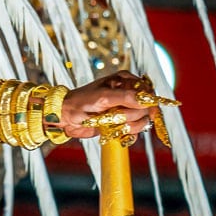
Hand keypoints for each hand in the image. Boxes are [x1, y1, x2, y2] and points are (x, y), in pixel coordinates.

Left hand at [60, 71, 174, 141]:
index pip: (148, 92)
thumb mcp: (103, 97)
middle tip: (113, 116)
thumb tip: (146, 100)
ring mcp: (126, 109)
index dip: (147, 104)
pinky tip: (113, 131)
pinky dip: (126, 134)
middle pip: (146, 110)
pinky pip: (135, 132)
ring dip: (126, 126)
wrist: (67, 116)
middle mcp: (128, 94)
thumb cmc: (81, 101)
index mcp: (125, 81)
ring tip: (109, 122)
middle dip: (131, 117)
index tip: (140, 112)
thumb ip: (125, 98)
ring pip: (141, 123)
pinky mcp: (122, 122)